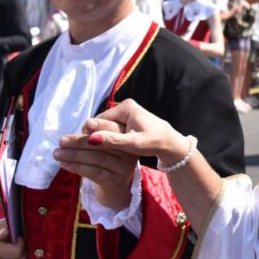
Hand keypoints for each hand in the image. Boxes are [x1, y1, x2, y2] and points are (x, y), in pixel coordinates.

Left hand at [53, 118, 138, 209]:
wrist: (116, 188)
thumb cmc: (107, 160)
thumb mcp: (105, 145)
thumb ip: (97, 134)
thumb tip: (86, 126)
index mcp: (127, 138)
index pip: (114, 129)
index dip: (100, 125)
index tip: (84, 124)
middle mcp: (129, 153)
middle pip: (103, 145)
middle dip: (80, 141)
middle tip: (62, 141)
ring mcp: (123, 168)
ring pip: (96, 158)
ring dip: (74, 155)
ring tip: (57, 153)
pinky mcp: (114, 181)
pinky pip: (93, 172)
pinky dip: (76, 167)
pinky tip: (64, 164)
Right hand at [61, 99, 192, 165]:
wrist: (170, 143)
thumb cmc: (154, 142)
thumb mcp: (132, 143)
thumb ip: (112, 140)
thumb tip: (90, 138)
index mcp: (124, 107)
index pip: (98, 120)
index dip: (91, 135)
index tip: (88, 149)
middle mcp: (124, 106)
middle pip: (101, 122)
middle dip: (98, 136)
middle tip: (96, 152)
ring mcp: (126, 112)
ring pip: (107, 126)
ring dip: (104, 137)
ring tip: (104, 151)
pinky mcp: (128, 118)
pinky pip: (113, 128)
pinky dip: (111, 137)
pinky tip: (112, 148)